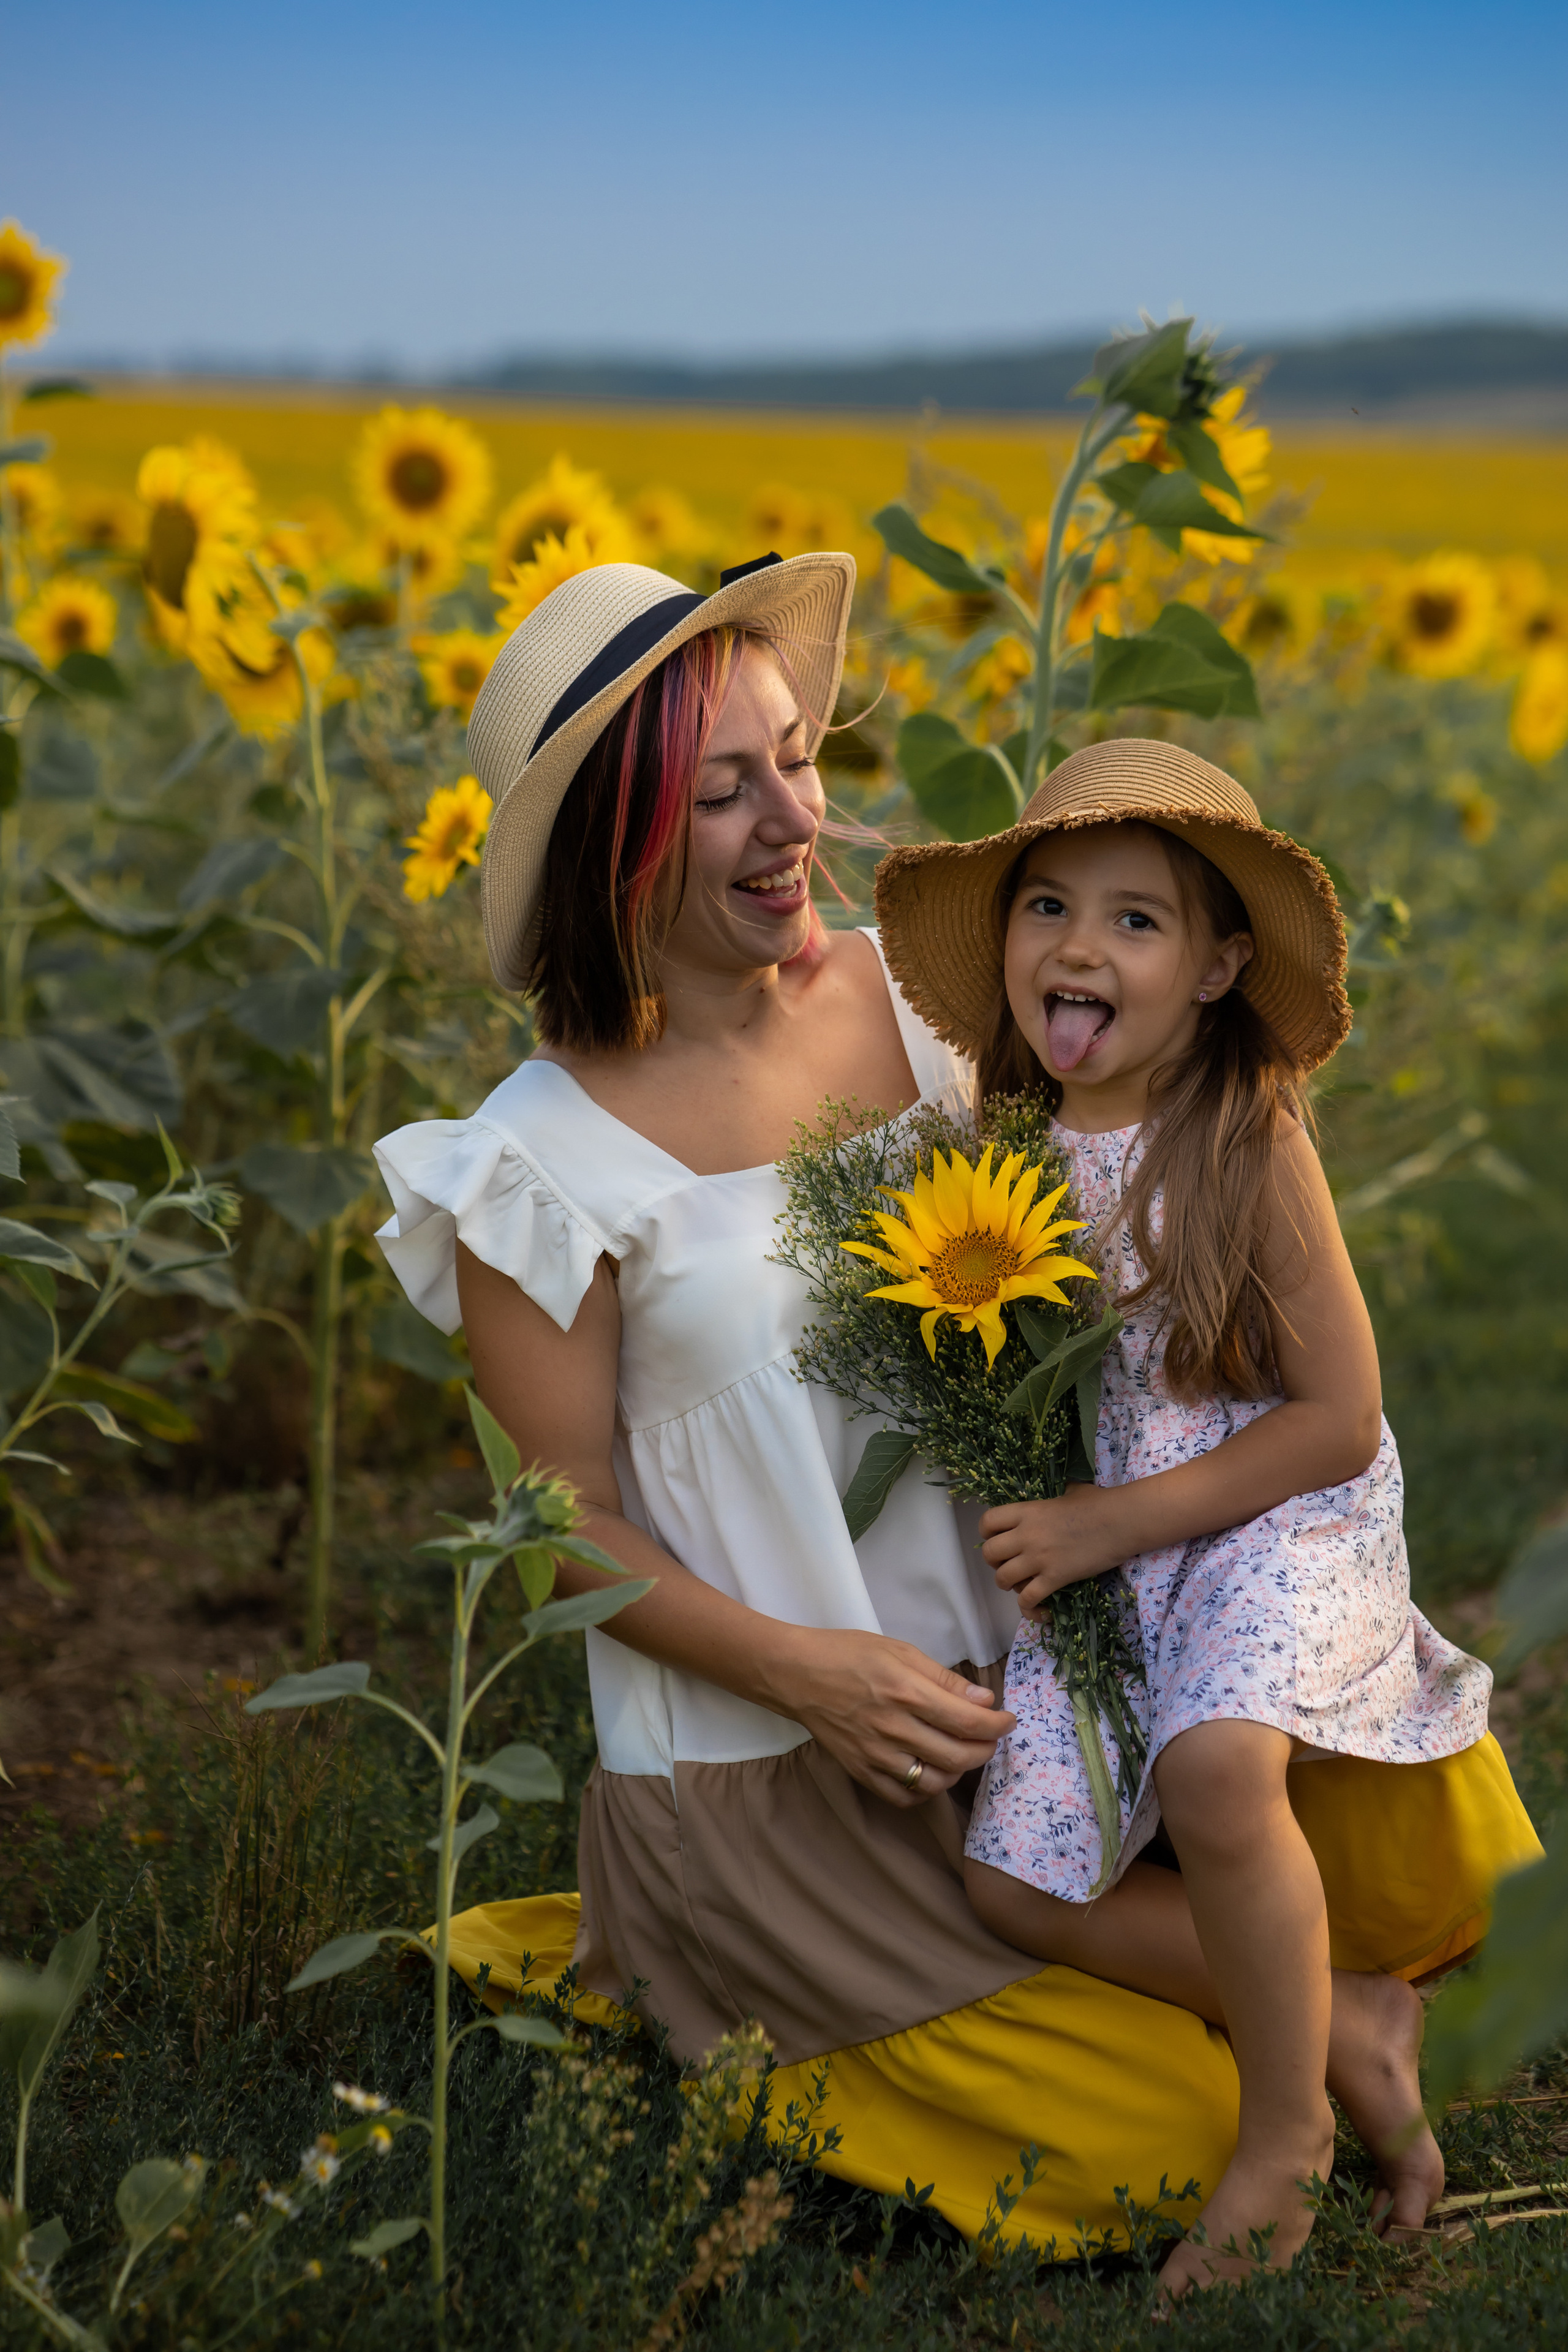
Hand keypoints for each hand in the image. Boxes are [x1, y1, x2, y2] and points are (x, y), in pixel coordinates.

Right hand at [760, 1627, 1014, 1808]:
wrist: (796, 1675)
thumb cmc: (848, 1654)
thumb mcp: (900, 1651)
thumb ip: (944, 1679)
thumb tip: (984, 1700)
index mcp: (905, 1691)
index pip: (967, 1720)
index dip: (997, 1724)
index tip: (1008, 1720)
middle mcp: (893, 1727)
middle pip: (957, 1756)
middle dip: (985, 1749)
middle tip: (990, 1738)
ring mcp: (875, 1754)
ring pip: (934, 1781)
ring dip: (958, 1771)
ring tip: (962, 1752)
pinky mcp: (860, 1771)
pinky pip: (903, 1796)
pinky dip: (925, 1790)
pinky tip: (931, 1771)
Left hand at [980, 1486, 1127, 1616]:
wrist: (1121, 1521)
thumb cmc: (1099, 1502)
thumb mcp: (1070, 1492)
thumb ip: (1056, 1498)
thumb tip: (1062, 1496)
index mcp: (1027, 1511)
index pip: (987, 1522)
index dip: (987, 1533)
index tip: (998, 1538)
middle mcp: (1026, 1535)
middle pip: (989, 1554)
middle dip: (995, 1562)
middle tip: (1010, 1563)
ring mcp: (1039, 1557)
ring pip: (1003, 1579)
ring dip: (1009, 1585)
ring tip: (1022, 1584)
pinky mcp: (1055, 1577)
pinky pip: (1028, 1599)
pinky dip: (1029, 1608)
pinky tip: (1039, 1609)